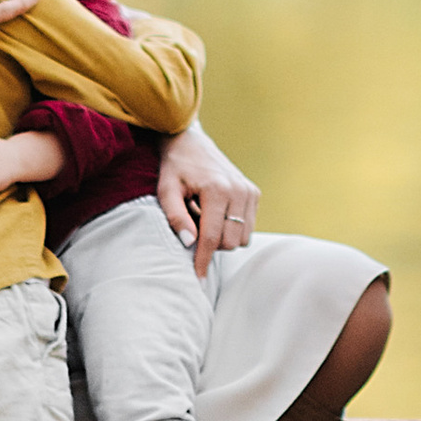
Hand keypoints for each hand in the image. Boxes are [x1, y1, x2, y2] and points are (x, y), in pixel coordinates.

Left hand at [154, 121, 259, 281]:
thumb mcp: (166, 191)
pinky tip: (217, 214)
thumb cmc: (175, 168)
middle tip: (193, 229)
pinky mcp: (254, 192)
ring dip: (222, 238)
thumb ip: (175, 217)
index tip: (196, 279)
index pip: (211, 237)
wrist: (191, 142)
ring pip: (241, 238)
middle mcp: (238, 190)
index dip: (202, 261)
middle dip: (211, 245)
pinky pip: (248, 227)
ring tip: (205, 219)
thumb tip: (189, 243)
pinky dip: (232, 229)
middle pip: (229, 242)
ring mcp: (249, 191)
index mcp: (217, 189)